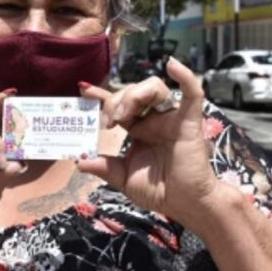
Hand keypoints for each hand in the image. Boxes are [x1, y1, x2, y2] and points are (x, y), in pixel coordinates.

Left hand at [77, 58, 225, 233]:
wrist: (184, 204)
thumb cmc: (158, 191)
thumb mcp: (123, 178)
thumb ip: (104, 167)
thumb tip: (79, 161)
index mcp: (139, 129)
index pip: (118, 104)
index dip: (101, 95)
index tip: (83, 89)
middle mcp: (154, 119)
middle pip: (133, 92)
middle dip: (115, 101)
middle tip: (108, 122)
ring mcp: (172, 118)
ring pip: (154, 87)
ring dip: (134, 95)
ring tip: (123, 116)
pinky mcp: (189, 122)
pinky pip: (192, 94)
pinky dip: (184, 77)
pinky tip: (172, 65)